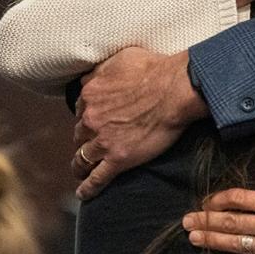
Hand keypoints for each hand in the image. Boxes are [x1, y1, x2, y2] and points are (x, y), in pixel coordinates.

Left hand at [72, 48, 206, 199]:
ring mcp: (103, 141)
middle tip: (91, 144)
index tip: (93, 121)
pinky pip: (96, 178)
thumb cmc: (153, 70)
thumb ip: (101, 70)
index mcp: (90, 94)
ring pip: (82, 158)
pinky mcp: (118, 159)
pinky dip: (88, 188)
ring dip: (80, 164)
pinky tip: (83, 194)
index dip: (87, 116)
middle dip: (84, 139)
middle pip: (79, 134)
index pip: (81, 109)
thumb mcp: (120, 59)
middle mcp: (90, 119)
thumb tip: (89, 76)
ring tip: (80, 171)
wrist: (174, 90)